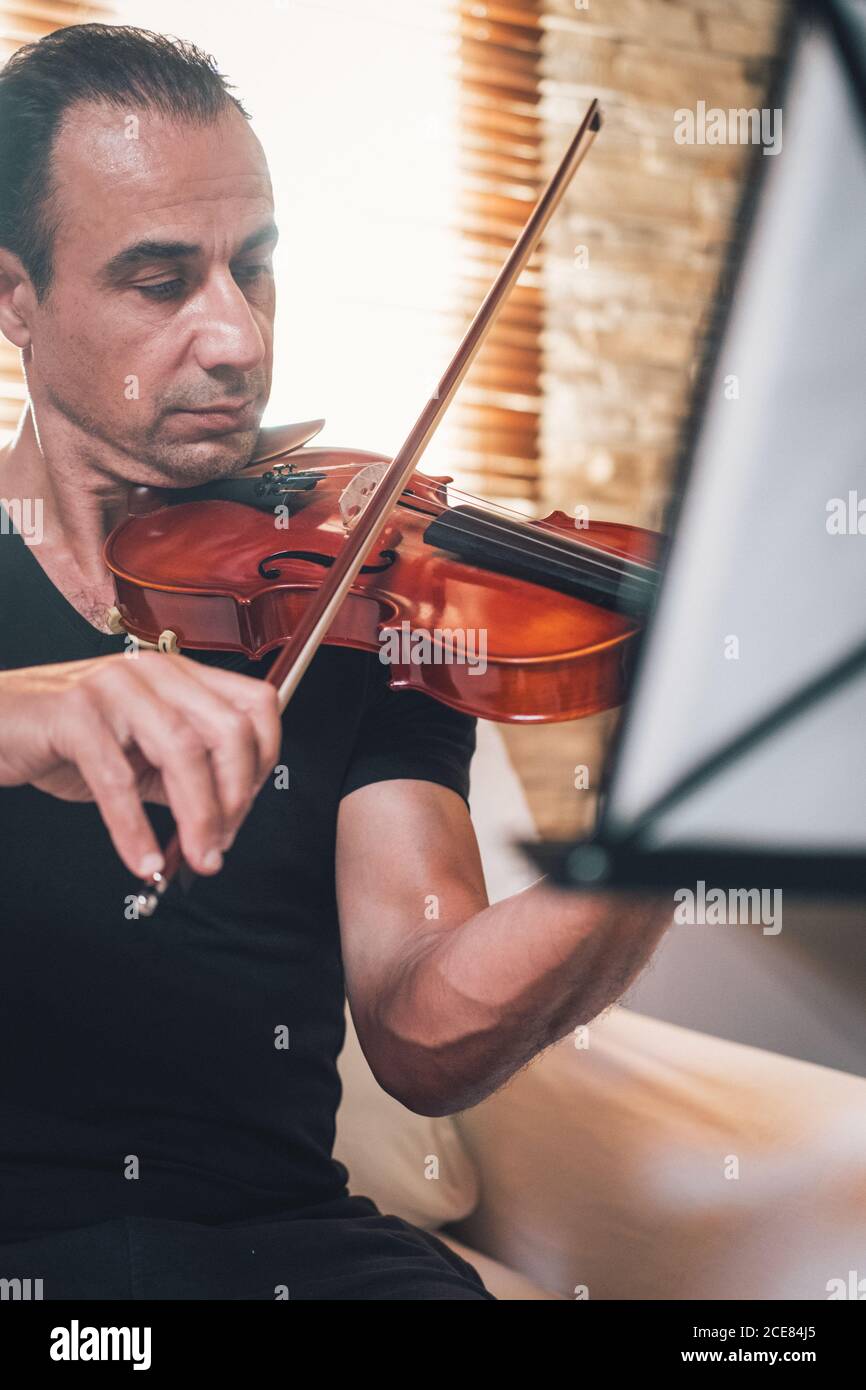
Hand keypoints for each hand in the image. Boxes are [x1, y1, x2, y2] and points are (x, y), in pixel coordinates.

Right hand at [0, 652, 281, 877]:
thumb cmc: (63, 736)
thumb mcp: (138, 753)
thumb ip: (182, 776)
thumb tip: (226, 820)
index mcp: (179, 676)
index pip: (256, 705)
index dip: (264, 760)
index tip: (246, 808)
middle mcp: (155, 672)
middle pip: (228, 730)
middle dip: (236, 798)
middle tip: (220, 844)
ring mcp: (115, 687)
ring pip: (183, 751)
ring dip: (199, 817)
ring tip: (197, 858)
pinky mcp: (74, 713)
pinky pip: (116, 779)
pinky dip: (134, 829)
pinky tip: (142, 860)